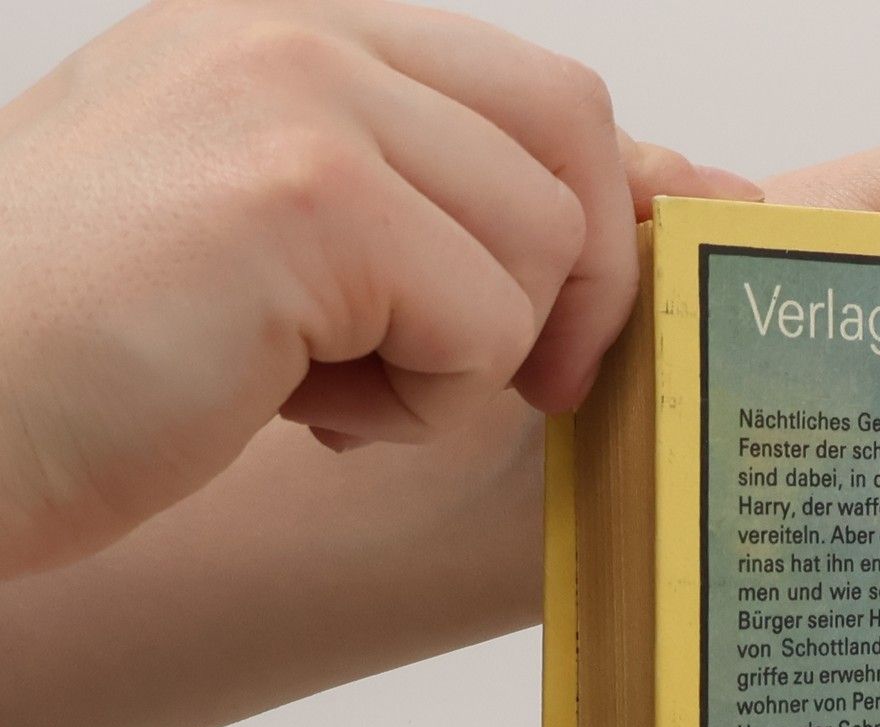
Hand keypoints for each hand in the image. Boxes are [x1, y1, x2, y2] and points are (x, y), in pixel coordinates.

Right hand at [0, 0, 752, 578]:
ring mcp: (299, 93)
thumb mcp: (284, 252)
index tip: (580, 330)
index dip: (596, 218)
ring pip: (541, 238)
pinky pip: (484, 323)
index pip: (537, 91)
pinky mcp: (306, 192)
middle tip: (518, 384)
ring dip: (466, 360)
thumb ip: (430, 206)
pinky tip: (299, 410)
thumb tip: (657, 199)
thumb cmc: (98, 355)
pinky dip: (417, 407)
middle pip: (570, 129)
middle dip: (579, 284)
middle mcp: (299, 31)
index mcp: (291, 32)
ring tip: (329, 386)